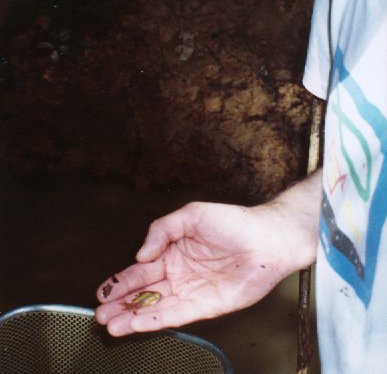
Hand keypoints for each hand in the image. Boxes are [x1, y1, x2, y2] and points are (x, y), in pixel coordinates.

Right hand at [96, 175, 319, 335]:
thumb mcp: (191, 215)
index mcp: (173, 250)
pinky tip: (137, 325)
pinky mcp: (205, 306)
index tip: (103, 291)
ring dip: (132, 317)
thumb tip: (140, 254)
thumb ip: (161, 231)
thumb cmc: (233, 222)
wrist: (267, 240)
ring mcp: (191, 290)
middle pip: (144, 292)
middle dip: (121, 303)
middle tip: (100, 313)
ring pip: (155, 307)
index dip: (121, 280)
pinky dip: (155, 321)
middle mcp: (179, 273)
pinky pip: (175, 315)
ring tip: (110, 326)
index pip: (141, 269)